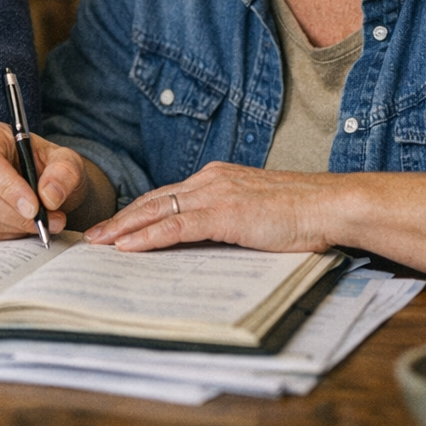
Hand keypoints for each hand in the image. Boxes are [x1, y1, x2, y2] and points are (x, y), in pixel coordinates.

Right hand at [0, 122, 95, 239]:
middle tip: (49, 221)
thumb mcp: (67, 162)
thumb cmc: (51, 167)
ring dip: (17, 227)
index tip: (34, 207)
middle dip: (18, 215)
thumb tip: (49, 197)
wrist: (45, 184)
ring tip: (44, 224)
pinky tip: (25, 226)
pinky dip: (8, 234)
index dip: (8, 187)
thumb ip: (64, 173)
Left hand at [86, 161, 333, 253]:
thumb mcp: (256, 213)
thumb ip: (229, 220)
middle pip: (154, 200)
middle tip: (95, 235)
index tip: (117, 225)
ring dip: (125, 228)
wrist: (330, 204)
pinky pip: (177, 226)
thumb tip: (208, 243)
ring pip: (157, 211)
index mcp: (218, 178)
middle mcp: (211, 180)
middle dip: (122, 219)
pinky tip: (129, 247)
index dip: (139, 211)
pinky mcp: (224, 213)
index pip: (167, 196)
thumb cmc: (302, 213)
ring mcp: (216, 194)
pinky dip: (149, 236)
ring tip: (101, 243)